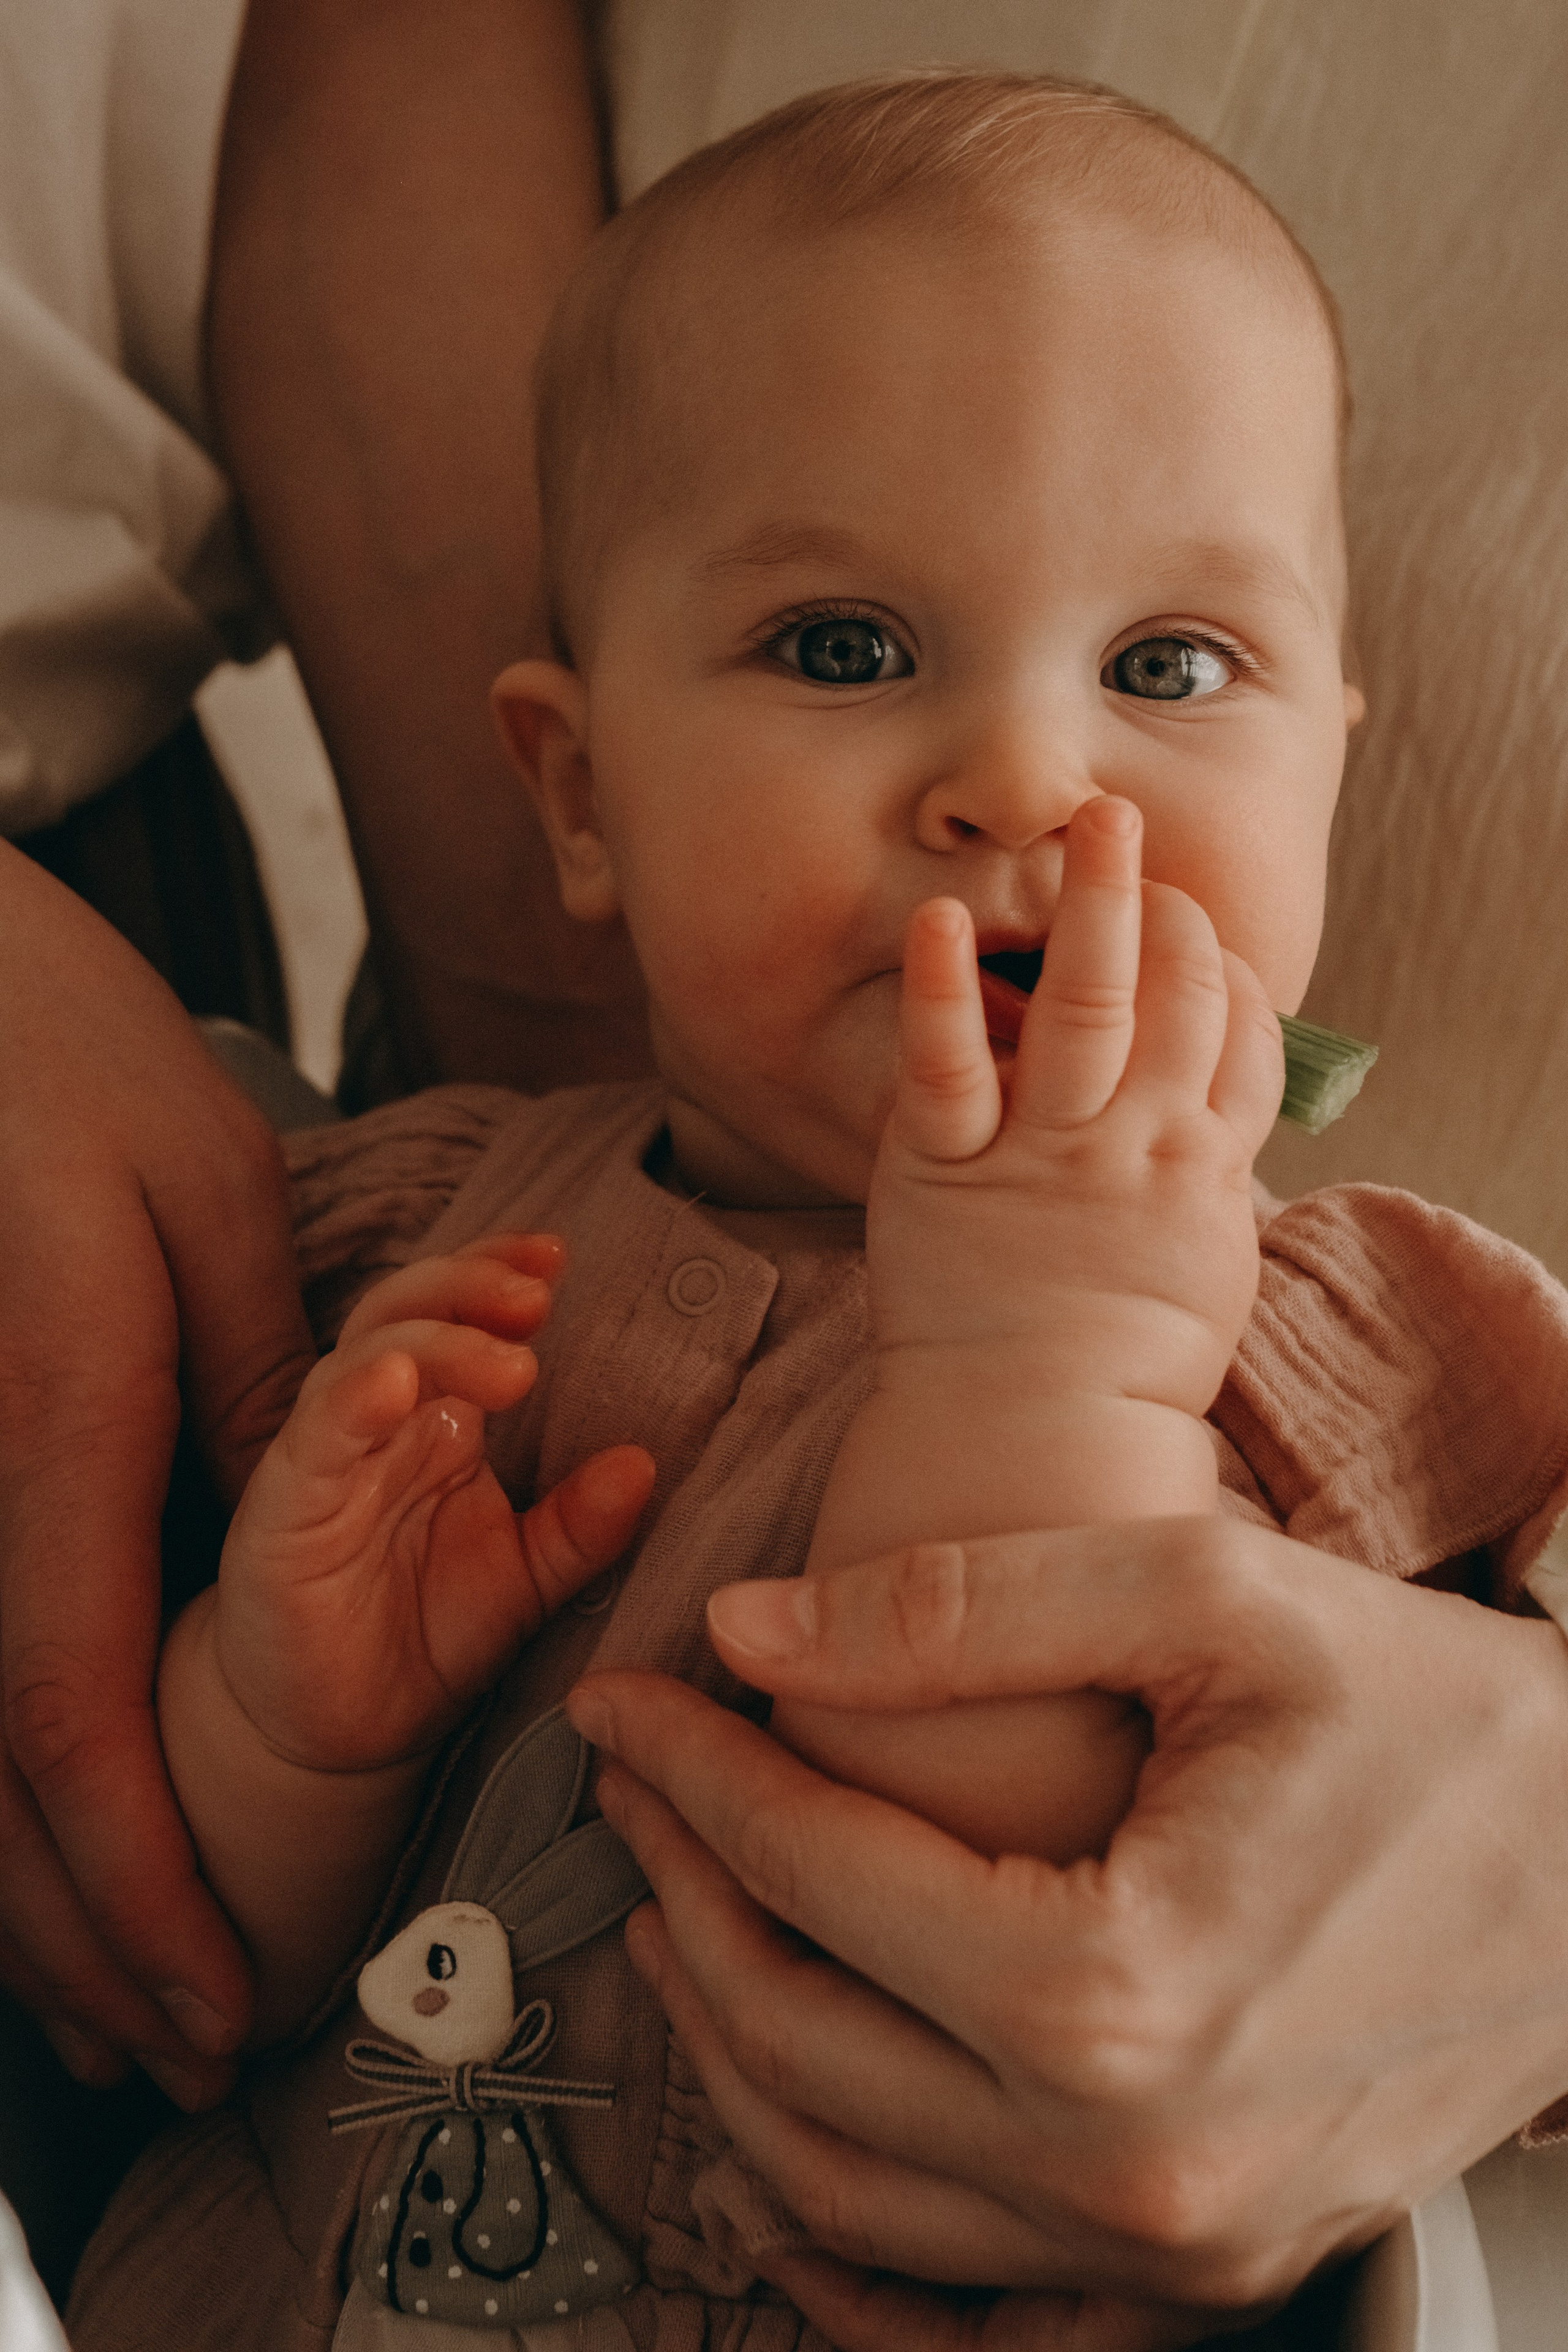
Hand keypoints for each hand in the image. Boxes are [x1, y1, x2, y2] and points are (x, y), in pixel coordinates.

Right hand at [0, 847, 317, 2106]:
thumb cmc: (59, 1056)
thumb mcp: (206, 1198)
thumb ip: (265, 1375)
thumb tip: (327, 1500)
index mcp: (54, 1427)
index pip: (77, 1719)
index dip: (135, 1885)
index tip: (206, 1989)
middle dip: (71, 1936)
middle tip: (157, 2047)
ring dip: (14, 1881)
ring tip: (88, 1993)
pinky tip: (21, 1819)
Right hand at [163, 1236, 653, 2034]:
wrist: (333, 1734)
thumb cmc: (425, 1637)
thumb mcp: (525, 1581)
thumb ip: (581, 1528)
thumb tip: (646, 1466)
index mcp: (437, 1419)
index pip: (459, 1314)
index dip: (499, 1273)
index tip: (556, 1260)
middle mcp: (377, 1421)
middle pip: (409, 1312)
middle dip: (471, 1291)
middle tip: (536, 1299)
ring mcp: (325, 1458)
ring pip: (362, 1359)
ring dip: (432, 1341)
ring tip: (506, 1358)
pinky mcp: (281, 1508)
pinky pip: (314, 1438)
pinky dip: (350, 1400)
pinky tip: (392, 1383)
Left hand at [567, 1521, 1567, 2343]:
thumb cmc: (1434, 1715)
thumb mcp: (1212, 1596)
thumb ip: (964, 1606)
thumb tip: (749, 1627)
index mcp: (1118, 1992)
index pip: (815, 1873)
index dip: (690, 1772)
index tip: (621, 1699)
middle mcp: (1127, 2164)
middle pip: (801, 2039)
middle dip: (683, 1892)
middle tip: (634, 1786)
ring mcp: (1166, 2246)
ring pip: (843, 2187)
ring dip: (727, 2043)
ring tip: (676, 1911)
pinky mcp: (1202, 2266)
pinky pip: (956, 2301)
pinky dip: (835, 2227)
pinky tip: (776, 2139)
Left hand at [876, 798, 1281, 1411]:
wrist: (1033, 1433)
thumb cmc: (1121, 1354)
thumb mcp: (1203, 1258)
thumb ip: (1212, 1167)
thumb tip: (1218, 1100)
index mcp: (1202, 1167)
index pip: (1241, 1037)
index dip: (1221, 967)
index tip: (1192, 922)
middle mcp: (1136, 1144)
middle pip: (1175, 998)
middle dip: (1163, 904)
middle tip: (1129, 821)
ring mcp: (1045, 1153)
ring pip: (1086, 1007)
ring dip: (1092, 905)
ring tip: (1090, 823)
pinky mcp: (949, 1170)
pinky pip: (947, 1067)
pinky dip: (944, 990)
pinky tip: (938, 920)